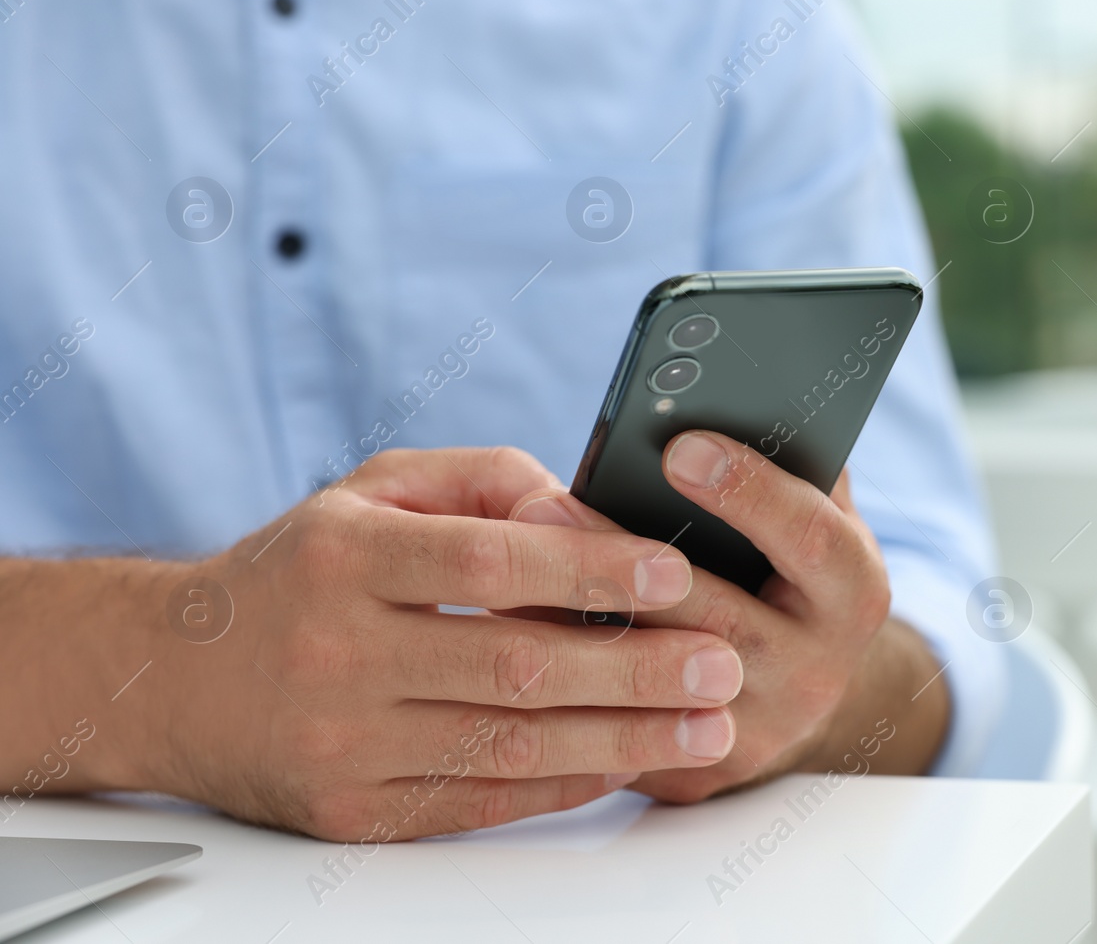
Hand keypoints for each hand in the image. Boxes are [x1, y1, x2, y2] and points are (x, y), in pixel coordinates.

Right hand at [121, 448, 744, 839]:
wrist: (175, 676)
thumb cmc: (304, 568)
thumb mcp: (377, 491)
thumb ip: (488, 484)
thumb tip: (588, 517)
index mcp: (345, 555)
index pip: (488, 561)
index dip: (590, 566)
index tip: (674, 570)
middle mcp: (337, 652)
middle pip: (514, 665)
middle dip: (635, 669)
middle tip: (722, 666)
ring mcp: (341, 742)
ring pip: (507, 747)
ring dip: (622, 740)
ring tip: (707, 729)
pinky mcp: (350, 811)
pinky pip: (478, 801)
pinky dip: (562, 784)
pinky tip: (628, 763)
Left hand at [509, 432, 951, 801]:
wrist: (795, 692)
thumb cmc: (789, 570)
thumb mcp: (813, 512)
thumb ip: (793, 460)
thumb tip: (743, 391)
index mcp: (852, 591)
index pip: (811, 538)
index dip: (749, 492)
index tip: (679, 446)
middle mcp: (815, 671)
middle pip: (715, 620)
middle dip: (622, 560)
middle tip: (542, 504)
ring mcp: (753, 732)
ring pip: (651, 680)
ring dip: (572, 621)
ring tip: (501, 564)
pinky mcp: (690, 773)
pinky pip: (615, 725)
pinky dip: (558, 677)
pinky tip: (502, 628)